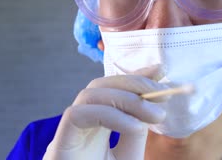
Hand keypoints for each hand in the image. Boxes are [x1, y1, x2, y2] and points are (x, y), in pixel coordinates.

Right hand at [43, 74, 167, 159]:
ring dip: (127, 99)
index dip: (135, 75)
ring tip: (155, 115)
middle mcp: (82, 121)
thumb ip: (135, 132)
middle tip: (162, 92)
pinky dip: (111, 115)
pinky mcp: (60, 142)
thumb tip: (151, 108)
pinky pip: (81, 114)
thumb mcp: (127, 158)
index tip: (160, 70)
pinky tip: (135, 126)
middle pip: (101, 84)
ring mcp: (70, 130)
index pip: (113, 88)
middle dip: (133, 83)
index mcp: (97, 123)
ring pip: (91, 94)